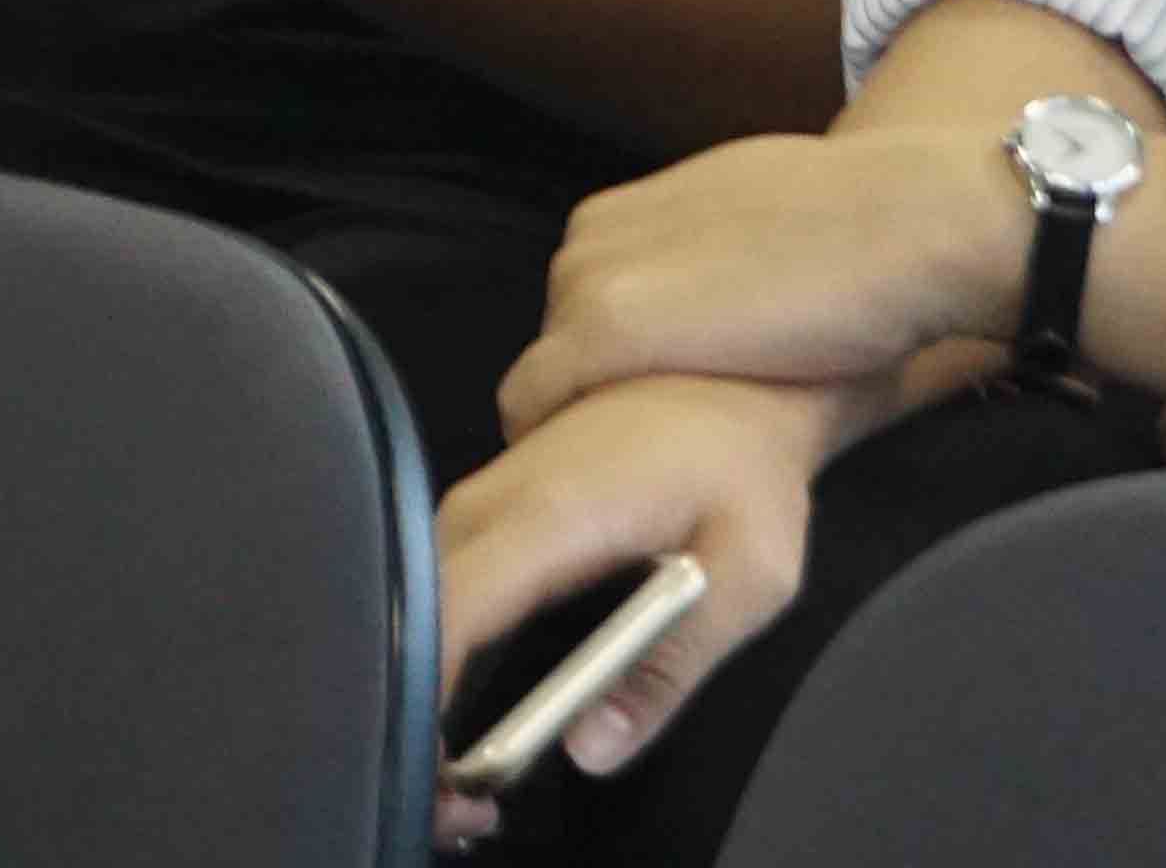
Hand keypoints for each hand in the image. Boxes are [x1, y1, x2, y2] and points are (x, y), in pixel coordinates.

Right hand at [428, 372, 876, 834]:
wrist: (747, 372)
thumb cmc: (750, 461)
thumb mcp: (748, 575)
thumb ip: (671, 669)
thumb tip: (595, 746)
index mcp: (554, 510)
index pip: (443, 614)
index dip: (429, 703)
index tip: (455, 773)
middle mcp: (502, 494)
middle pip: (414, 614)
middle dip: (424, 710)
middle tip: (469, 794)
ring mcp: (492, 489)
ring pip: (421, 595)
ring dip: (434, 677)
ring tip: (474, 763)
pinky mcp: (498, 497)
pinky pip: (445, 575)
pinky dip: (449, 640)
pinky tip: (483, 693)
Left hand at [497, 131, 1025, 442]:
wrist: (903, 221)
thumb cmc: (855, 232)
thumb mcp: (749, 220)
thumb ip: (701, 257)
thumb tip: (712, 299)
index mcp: (622, 213)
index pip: (577, 313)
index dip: (614, 367)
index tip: (663, 402)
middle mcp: (591, 238)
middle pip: (558, 347)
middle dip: (602, 391)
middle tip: (673, 433)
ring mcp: (590, 279)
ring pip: (548, 379)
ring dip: (590, 415)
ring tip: (666, 446)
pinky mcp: (603, 326)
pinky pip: (534, 402)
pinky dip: (561, 437)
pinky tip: (619, 463)